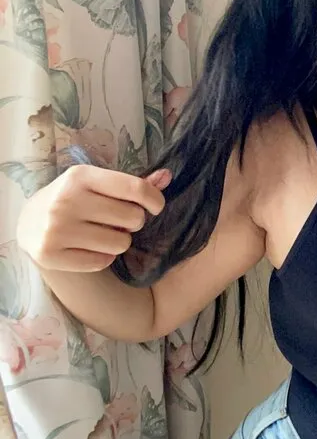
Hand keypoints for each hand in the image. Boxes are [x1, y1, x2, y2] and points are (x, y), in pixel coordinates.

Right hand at [16, 165, 170, 273]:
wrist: (27, 223)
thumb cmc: (72, 199)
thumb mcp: (96, 184)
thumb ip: (132, 184)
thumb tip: (167, 176)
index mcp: (80, 176)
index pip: (135, 188)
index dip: (155, 199)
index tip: (155, 206)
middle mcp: (67, 201)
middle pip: (133, 218)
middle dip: (133, 221)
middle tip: (117, 220)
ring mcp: (57, 229)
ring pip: (121, 243)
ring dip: (119, 241)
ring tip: (101, 234)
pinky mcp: (50, 255)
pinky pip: (102, 262)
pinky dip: (102, 258)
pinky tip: (88, 247)